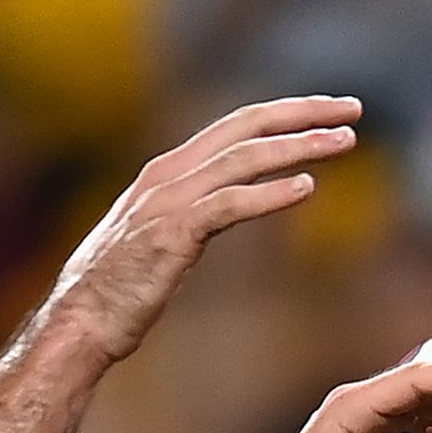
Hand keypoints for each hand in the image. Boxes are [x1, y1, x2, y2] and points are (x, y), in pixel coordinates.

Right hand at [38, 95, 363, 361]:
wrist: (78, 324)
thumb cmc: (117, 291)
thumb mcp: (157, 237)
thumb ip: (191, 212)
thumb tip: (221, 208)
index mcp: (166, 171)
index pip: (235, 126)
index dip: (285, 113)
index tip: (329, 111)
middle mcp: (167, 174)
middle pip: (245, 126)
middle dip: (302, 113)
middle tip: (353, 108)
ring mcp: (167, 201)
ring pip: (244, 158)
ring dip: (300, 146)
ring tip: (345, 142)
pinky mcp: (172, 234)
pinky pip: (230, 204)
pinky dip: (270, 193)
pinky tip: (307, 187)